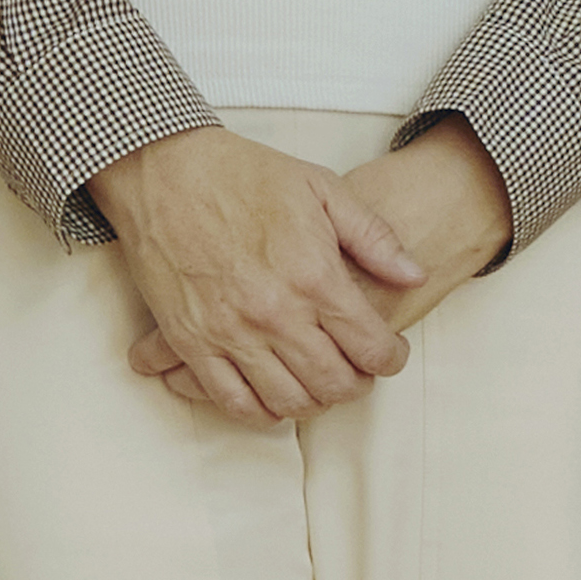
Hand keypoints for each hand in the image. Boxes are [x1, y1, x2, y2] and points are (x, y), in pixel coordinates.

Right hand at [115, 118, 510, 405]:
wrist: (166, 168)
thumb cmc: (244, 174)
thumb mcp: (322, 188)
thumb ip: (374, 237)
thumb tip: (414, 274)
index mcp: (315, 277)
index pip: (371, 348)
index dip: (391, 359)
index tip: (391, 354)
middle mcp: (276, 314)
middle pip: (334, 384)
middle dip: (357, 385)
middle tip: (359, 373)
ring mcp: (231, 333)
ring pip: (288, 401)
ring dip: (314, 402)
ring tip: (319, 383)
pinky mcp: (191, 342)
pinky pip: (232, 401)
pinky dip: (261, 411)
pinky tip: (273, 396)